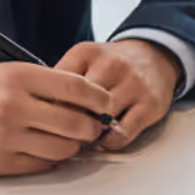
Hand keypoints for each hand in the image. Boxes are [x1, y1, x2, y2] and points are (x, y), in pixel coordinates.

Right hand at [0, 61, 113, 175]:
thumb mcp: (7, 73)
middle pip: (76, 123)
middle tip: (92, 125)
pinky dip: (52, 159)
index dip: (99, 99)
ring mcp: (7, 138)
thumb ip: (46, 84)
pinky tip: (47, 149)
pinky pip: (43, 165)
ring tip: (69, 138)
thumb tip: (86, 100)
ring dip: (74, 146)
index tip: (105, 103)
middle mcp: (14, 107)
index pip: (77, 89)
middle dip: (91, 126)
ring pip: (64, 148)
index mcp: (18, 78)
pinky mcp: (1, 163)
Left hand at [55, 39, 180, 149]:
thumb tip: (39, 109)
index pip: (58, 86)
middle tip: (65, 134)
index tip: (48, 119)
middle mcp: (112, 65)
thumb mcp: (83, 59)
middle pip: (79, 105)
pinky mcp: (150, 104)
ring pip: (101, 120)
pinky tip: (105, 138)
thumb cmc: (113, 64)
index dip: (50, 108)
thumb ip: (61, 79)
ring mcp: (134, 84)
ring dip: (89, 135)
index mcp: (87, 53)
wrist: (155, 55)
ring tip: (83, 138)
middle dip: (68, 124)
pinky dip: (109, 141)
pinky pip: (122, 133)